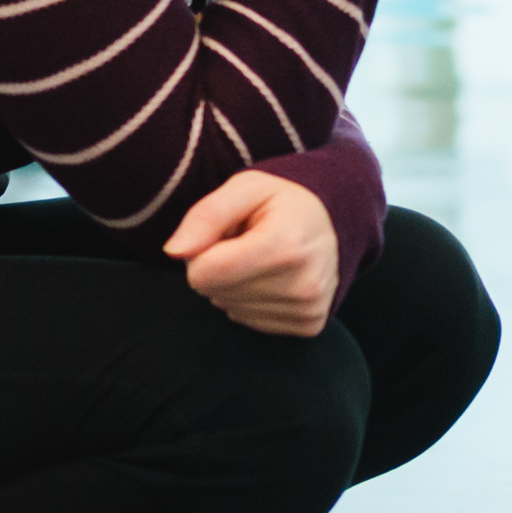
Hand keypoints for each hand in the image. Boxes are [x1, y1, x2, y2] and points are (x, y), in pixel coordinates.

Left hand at [164, 167, 337, 335]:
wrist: (338, 219)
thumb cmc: (284, 201)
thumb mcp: (245, 188)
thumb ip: (205, 216)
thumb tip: (173, 252)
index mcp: (284, 245)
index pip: (202, 273)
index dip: (202, 250)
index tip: (227, 233)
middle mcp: (301, 284)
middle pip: (214, 293)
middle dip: (220, 267)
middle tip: (248, 243)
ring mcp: (308, 308)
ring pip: (229, 309)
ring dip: (236, 284)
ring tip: (264, 258)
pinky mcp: (311, 325)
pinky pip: (250, 322)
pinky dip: (253, 300)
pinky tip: (275, 278)